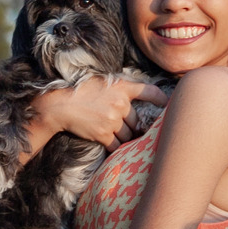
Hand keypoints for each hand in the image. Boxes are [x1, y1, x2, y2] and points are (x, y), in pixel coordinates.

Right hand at [34, 78, 168, 151]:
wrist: (59, 105)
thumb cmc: (77, 91)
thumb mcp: (100, 81)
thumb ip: (117, 88)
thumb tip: (128, 98)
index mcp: (121, 87)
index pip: (149, 92)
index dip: (162, 99)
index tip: (168, 105)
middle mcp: (120, 104)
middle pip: (136, 120)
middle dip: (133, 126)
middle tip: (131, 130)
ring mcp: (113, 120)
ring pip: (128, 134)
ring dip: (124, 137)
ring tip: (114, 136)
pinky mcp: (103, 134)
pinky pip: (117, 145)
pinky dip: (116, 147)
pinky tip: (111, 146)